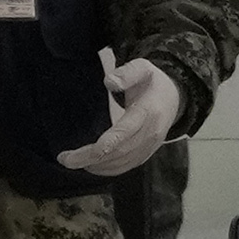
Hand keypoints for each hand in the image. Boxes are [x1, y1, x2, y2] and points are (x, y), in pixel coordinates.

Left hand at [62, 53, 185, 178]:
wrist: (174, 98)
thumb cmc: (153, 82)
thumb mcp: (142, 68)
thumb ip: (127, 73)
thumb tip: (109, 81)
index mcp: (147, 113)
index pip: (124, 133)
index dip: (104, 145)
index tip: (82, 153)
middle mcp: (150, 133)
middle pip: (118, 152)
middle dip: (90, 158)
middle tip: (64, 159)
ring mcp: (149, 146)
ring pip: (121, 163)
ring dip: (96, 166)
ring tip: (71, 162)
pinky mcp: (146, 154)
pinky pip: (126, 166)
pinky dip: (107, 170)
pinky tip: (90, 167)